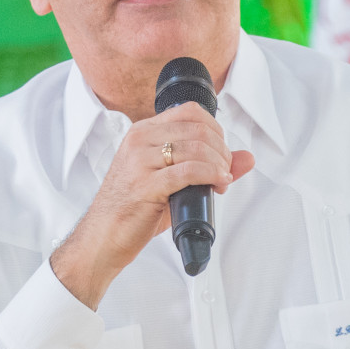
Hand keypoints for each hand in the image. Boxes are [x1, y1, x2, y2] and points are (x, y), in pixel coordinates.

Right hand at [50, 101, 253, 308]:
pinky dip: (210, 175)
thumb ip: (208, 166)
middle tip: (224, 171)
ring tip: (221, 180)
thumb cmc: (134, 209)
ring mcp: (139, 161)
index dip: (216, 129)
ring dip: (219, 164)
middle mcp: (139, 140)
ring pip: (196, 148)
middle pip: (198, 129)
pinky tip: (217, 184)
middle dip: (222, 150)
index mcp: (142, 132)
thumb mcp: (170, 180)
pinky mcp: (145, 185)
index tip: (221, 153)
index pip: (190, 111)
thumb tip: (247, 158)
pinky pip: (188, 171)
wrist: (102, 237)